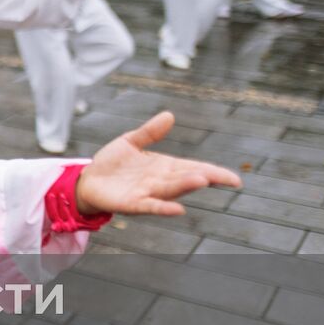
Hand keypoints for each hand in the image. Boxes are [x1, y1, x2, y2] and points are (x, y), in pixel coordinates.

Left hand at [77, 112, 240, 215]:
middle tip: (227, 178)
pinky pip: (150, 206)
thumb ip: (149, 132)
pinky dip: (163, 208)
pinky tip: (178, 209)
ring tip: (202, 180)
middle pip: (186, 179)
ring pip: (170, 190)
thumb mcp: (131, 142)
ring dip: (185, 186)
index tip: (235, 179)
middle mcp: (160, 181)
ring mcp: (147, 193)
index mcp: (164, 167)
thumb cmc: (113, 163)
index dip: (214, 172)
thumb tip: (169, 115)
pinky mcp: (132, 203)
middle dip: (205, 177)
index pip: (194, 169)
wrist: (88, 179)